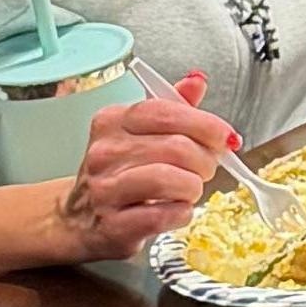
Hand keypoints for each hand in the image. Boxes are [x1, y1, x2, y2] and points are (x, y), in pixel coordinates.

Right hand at [53, 85, 245, 256]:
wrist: (80, 219)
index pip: (167, 112)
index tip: (225, 137)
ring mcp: (106, 190)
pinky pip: (164, 215)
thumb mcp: (140, 135)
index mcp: (113, 121)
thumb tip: (197, 81)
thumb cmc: (119, 175)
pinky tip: (176, 209)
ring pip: (171, 179)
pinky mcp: (114, 225)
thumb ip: (172, 108)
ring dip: (194, 186)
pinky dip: (182, 213)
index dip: (206, 124)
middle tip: (207, 168)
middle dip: (206, 159)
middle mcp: (105, 152)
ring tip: (190, 189)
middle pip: (177, 147)